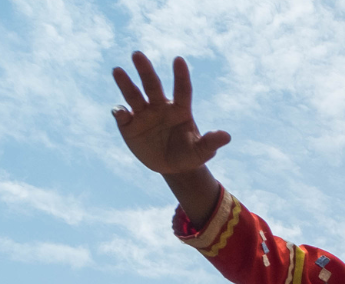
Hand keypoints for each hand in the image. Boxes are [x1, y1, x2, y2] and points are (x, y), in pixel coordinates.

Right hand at [111, 53, 230, 175]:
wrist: (172, 167)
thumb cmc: (190, 155)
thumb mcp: (202, 152)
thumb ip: (211, 142)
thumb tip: (226, 136)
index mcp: (180, 110)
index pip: (182, 89)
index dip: (181, 75)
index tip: (179, 59)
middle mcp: (160, 107)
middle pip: (152, 85)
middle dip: (145, 70)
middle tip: (137, 54)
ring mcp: (143, 114)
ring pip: (133, 95)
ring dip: (125, 83)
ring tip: (117, 70)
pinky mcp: (128, 125)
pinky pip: (122, 115)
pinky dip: (119, 112)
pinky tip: (120, 111)